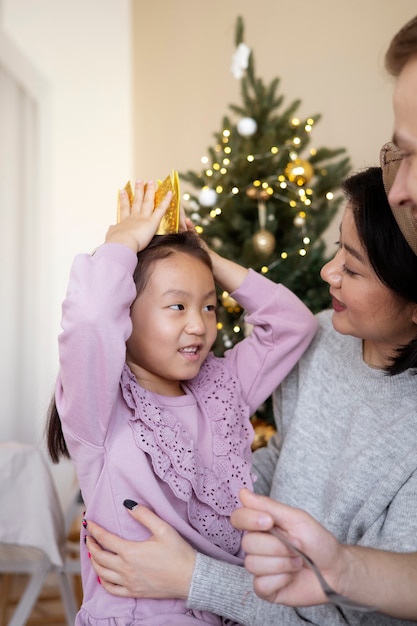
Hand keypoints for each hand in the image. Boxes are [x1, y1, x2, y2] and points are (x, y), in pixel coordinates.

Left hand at [85, 504, 195, 598]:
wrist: (190, 578)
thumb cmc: (178, 553)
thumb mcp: (163, 528)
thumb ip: (144, 515)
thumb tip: (128, 504)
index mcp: (130, 552)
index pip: (105, 539)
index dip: (94, 530)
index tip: (88, 522)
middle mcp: (126, 569)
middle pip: (99, 556)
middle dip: (91, 544)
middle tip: (89, 536)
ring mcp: (129, 582)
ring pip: (102, 573)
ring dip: (94, 561)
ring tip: (93, 552)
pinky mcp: (134, 592)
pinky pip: (111, 589)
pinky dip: (103, 581)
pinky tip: (103, 575)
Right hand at [105, 180, 171, 252]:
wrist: (122, 244)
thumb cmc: (116, 243)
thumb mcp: (111, 235)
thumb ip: (112, 230)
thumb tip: (111, 227)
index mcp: (124, 222)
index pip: (125, 208)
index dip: (124, 199)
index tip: (123, 191)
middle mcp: (134, 217)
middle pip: (137, 201)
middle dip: (138, 190)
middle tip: (139, 181)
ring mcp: (143, 217)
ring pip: (148, 201)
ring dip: (150, 191)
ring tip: (151, 182)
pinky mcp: (152, 221)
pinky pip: (161, 209)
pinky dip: (166, 201)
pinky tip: (169, 193)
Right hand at [231, 489, 341, 605]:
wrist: (335, 570)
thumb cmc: (318, 541)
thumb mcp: (296, 518)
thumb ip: (269, 506)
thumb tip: (243, 493)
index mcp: (262, 526)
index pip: (239, 518)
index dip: (249, 520)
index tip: (269, 522)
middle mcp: (258, 546)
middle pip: (247, 543)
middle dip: (277, 546)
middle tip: (296, 547)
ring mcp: (261, 568)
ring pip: (253, 564)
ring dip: (282, 564)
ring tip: (297, 562)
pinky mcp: (265, 589)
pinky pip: (260, 584)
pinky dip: (280, 580)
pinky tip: (291, 577)